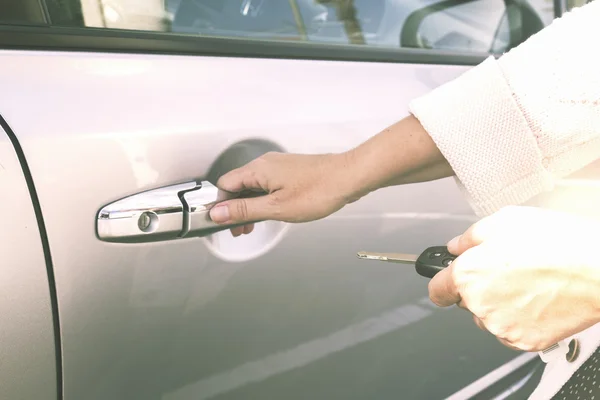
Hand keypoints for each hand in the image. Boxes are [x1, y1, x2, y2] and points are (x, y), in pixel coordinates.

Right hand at [209, 152, 362, 235]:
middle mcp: (266, 164)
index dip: (220, 205)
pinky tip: (269, 213)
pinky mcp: (289, 171)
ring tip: (253, 225)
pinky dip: (263, 200)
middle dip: (235, 209)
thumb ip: (245, 210)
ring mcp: (278, 167)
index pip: (225, 185)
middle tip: (239, 229)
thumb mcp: (276, 208)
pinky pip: (267, 185)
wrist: (348, 177)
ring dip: (249, 206)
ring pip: (253, 186)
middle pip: (238, 186)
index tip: (222, 222)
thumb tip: (218, 212)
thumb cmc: (319, 190)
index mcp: (258, 169)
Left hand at [429, 206, 599, 351]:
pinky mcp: (525, 341)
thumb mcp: (504, 222)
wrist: (598, 269)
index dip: (442, 283)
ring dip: (498, 306)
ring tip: (526, 283)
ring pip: (488, 318)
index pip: (437, 290)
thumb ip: (471, 236)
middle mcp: (480, 305)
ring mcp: (503, 327)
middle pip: (466, 303)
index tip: (446, 282)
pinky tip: (536, 299)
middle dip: (478, 288)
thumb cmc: (556, 243)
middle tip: (505, 271)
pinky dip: (519, 320)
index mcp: (468, 275)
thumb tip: (456, 246)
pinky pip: (511, 332)